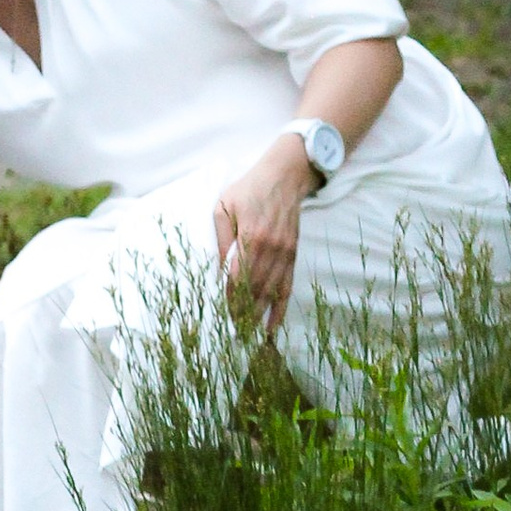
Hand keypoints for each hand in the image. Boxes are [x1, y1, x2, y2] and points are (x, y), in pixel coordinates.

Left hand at [211, 130, 314, 333]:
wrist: (284, 176)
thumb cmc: (248, 189)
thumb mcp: (224, 207)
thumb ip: (222, 240)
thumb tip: (218, 271)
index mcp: (251, 236)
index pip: (238, 277)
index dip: (230, 298)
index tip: (221, 315)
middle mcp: (271, 247)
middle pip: (255, 289)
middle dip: (243, 312)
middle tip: (232, 333)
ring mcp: (285, 252)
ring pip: (271, 291)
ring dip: (259, 315)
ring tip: (248, 334)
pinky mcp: (293, 254)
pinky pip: (287, 286)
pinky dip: (279, 308)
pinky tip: (272, 326)